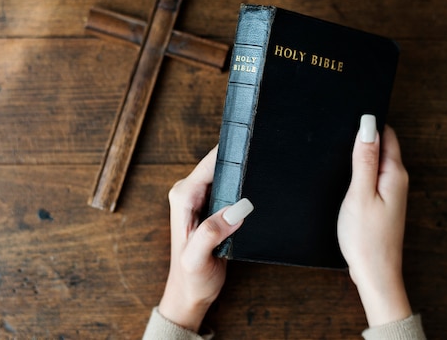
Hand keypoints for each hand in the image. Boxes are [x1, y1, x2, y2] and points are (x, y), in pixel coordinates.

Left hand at [159, 146, 253, 331]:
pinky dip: (242, 190)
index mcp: (183, 197)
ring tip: (261, 184)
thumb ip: (212, 232)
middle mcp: (189, 193)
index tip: (253, 152)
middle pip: (219, 164)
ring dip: (243, 177)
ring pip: (226, 174)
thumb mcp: (197, 259)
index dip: (232, 156)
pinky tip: (254, 197)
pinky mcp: (212, 207)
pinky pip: (230, 188)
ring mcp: (200, 199)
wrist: (190, 294)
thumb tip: (236, 209)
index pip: (210, 163)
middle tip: (263, 170)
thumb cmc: (191, 279)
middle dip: (240, 165)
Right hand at [337, 115, 411, 326]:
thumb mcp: (359, 193)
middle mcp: (397, 180)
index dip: (369, 123)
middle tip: (339, 132)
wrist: (374, 273)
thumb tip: (368, 125)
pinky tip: (346, 177)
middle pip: (382, 145)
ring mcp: (391, 192)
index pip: (386, 133)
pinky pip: (373, 176)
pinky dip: (360, 171)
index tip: (349, 116)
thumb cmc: (366, 237)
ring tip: (340, 152)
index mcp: (394, 173)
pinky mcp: (383, 203)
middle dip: (364, 136)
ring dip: (361, 154)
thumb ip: (364, 159)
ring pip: (376, 161)